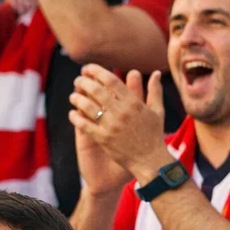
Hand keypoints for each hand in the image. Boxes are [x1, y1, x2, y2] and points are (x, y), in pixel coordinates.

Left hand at [68, 67, 171, 183]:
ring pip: (87, 106)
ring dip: (77, 98)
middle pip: (96, 90)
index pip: (111, 81)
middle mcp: (121, 112)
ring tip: (73, 95)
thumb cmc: (154, 135)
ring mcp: (111, 126)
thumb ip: (155, 90)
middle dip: (83, 82)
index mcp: (134, 103)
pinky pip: (84, 125)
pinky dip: (75, 117)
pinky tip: (72, 113)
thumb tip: (157, 72)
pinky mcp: (103, 139)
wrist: (150, 160)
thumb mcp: (158, 111)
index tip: (88, 69)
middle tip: (78, 79)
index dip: (97, 72)